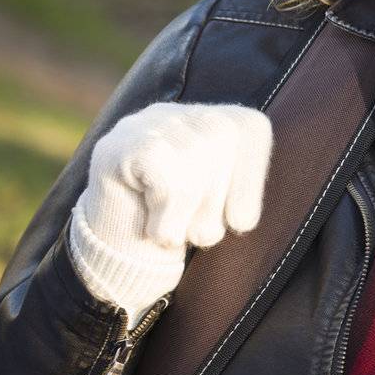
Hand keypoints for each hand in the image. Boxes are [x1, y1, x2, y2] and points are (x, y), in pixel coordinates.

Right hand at [68, 103, 272, 316]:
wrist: (118, 260)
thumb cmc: (183, 231)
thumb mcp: (225, 210)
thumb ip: (247, 193)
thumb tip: (259, 208)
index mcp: (214, 122)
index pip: (249, 129)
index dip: (251, 179)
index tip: (241, 223)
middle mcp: (180, 114)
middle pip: (221, 139)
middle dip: (217, 200)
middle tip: (201, 235)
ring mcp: (143, 125)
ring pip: (193, 158)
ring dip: (190, 215)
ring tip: (176, 233)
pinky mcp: (116, 147)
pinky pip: (163, 175)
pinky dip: (167, 216)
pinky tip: (155, 230)